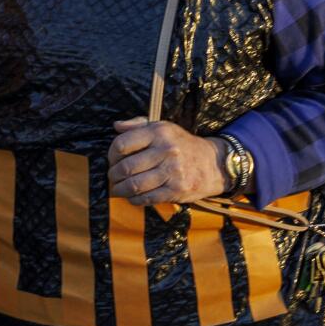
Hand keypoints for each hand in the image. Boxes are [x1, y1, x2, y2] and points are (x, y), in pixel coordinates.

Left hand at [107, 118, 228, 206]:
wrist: (213, 163)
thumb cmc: (182, 145)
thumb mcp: (163, 128)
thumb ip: (137, 125)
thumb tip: (116, 126)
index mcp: (158, 132)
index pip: (122, 144)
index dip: (111, 155)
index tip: (112, 160)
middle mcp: (166, 150)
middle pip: (126, 167)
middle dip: (113, 175)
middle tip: (112, 178)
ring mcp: (172, 171)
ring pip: (134, 185)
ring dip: (120, 190)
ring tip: (117, 189)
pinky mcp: (176, 190)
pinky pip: (147, 198)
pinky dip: (134, 199)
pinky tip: (132, 197)